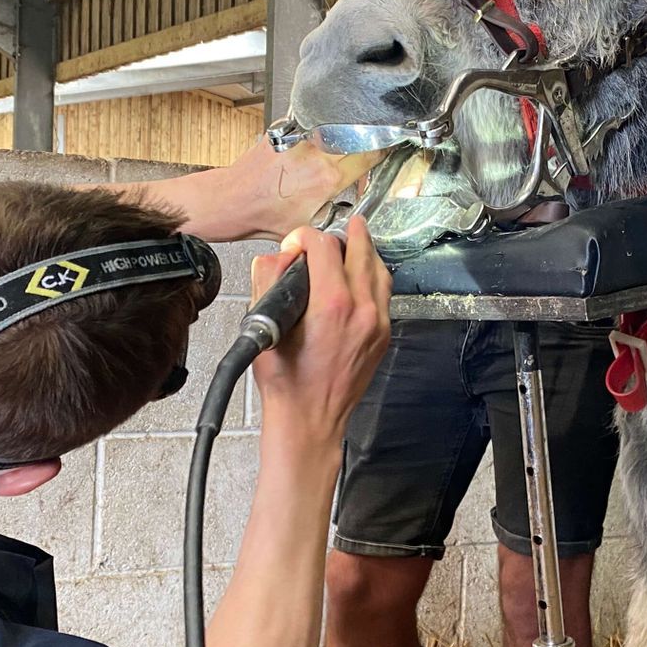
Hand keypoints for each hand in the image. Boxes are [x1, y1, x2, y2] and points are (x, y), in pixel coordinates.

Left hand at [234, 137, 386, 237]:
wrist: (232, 201)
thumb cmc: (263, 217)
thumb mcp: (311, 226)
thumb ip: (339, 219)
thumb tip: (356, 216)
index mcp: (327, 177)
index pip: (369, 154)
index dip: (382, 151)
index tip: (387, 149)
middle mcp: (315, 153)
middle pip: (354, 138)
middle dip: (360, 146)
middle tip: (357, 158)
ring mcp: (298, 138)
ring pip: (331, 131)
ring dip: (336, 140)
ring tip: (326, 158)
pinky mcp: (283, 130)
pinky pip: (308, 128)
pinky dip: (313, 137)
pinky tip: (304, 155)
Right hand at [249, 218, 390, 448]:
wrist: (309, 419)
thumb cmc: (285, 380)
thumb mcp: (263, 325)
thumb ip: (268, 279)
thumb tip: (280, 255)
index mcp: (331, 304)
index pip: (325, 246)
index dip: (305, 236)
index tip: (294, 244)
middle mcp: (362, 309)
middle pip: (361, 250)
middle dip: (347, 234)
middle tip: (338, 226)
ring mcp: (378, 323)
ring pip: (379, 270)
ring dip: (365, 252)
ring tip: (353, 243)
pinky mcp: (383, 336)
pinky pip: (384, 293)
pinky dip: (373, 277)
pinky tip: (360, 275)